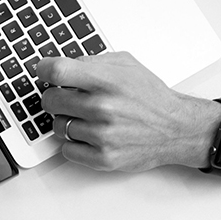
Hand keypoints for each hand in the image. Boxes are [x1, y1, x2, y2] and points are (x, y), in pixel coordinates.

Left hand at [37, 52, 220, 171]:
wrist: (177, 129)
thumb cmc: (151, 97)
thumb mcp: (126, 65)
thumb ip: (92, 61)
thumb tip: (62, 64)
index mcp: (106, 81)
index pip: (56, 72)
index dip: (43, 70)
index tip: (44, 71)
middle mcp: (102, 108)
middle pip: (50, 100)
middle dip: (56, 97)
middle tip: (68, 97)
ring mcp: (101, 135)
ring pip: (57, 126)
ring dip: (68, 121)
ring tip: (87, 117)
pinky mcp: (103, 158)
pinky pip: (67, 150)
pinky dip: (74, 143)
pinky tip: (89, 134)